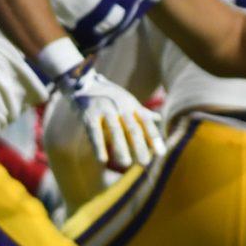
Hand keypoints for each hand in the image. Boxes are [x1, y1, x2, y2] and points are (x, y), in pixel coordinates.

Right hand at [44, 67, 165, 173]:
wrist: (84, 82)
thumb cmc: (109, 96)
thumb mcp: (127, 100)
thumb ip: (141, 112)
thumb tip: (159, 118)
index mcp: (131, 104)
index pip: (145, 121)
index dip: (153, 137)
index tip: (161, 153)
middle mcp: (120, 106)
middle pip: (132, 127)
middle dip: (139, 145)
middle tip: (145, 163)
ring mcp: (104, 109)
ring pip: (115, 130)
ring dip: (121, 147)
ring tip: (126, 163)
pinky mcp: (89, 114)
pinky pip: (94, 132)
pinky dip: (98, 146)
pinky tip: (103, 160)